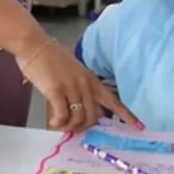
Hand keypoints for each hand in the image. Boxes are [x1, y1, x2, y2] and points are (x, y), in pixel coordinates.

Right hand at [17, 37, 140, 132]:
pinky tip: (53, 121)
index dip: (126, 115)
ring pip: (79, 119)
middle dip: (84, 127)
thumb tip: (85, 112)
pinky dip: (58, 123)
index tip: (139, 126)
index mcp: (91, 80)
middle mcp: (85, 84)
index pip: (113, 100)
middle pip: (94, 117)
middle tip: (71, 127)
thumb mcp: (74, 73)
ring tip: (59, 123)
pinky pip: (62, 116)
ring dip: (69, 126)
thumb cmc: (52, 61)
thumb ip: (82, 90)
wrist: (35, 46)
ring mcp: (71, 87)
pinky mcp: (56, 90)